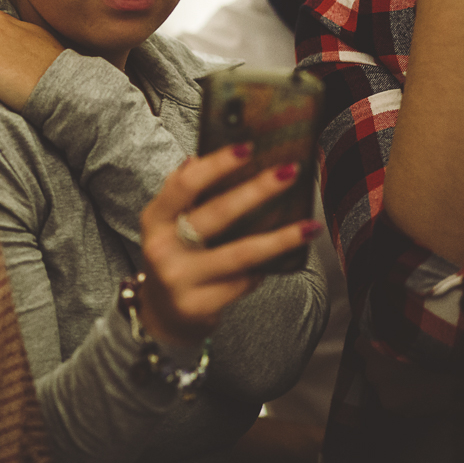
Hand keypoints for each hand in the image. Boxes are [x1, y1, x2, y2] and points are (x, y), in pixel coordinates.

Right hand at [136, 144, 317, 348]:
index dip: (215, 164)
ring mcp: (179, 279)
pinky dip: (264, 269)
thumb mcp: (168, 225)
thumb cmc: (174, 257)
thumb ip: (182, 193)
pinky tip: (282, 260)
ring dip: (280, 239)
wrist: (161, 315)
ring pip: (240, 254)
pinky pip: (243, 282)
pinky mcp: (198, 305)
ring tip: (309, 226)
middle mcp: (161, 248)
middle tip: (291, 172)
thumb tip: (199, 158)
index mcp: (154, 219)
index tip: (247, 147)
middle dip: (258, 190)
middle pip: (217, 214)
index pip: (184, 185)